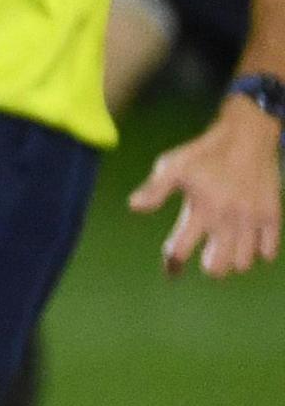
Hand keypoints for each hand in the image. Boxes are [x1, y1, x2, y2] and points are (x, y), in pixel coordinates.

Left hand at [128, 98, 282, 277]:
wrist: (248, 135)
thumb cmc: (206, 152)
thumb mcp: (173, 166)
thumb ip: (155, 190)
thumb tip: (134, 207)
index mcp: (201, 209)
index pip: (180, 250)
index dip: (172, 264)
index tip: (172, 270)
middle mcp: (227, 219)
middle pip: (217, 266)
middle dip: (209, 267)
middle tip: (204, 257)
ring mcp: (252, 219)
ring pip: (243, 262)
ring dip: (233, 261)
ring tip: (225, 248)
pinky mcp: (272, 215)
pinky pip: (269, 251)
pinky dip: (258, 253)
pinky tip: (248, 243)